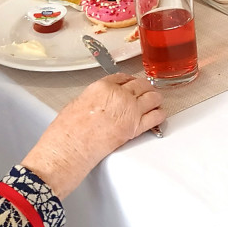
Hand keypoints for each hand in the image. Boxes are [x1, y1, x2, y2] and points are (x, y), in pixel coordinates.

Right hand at [20, 75, 162, 197]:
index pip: (123, 77)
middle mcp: (119, 95)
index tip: (133, 84)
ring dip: (155, 99)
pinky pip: (156, 116)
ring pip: (153, 97)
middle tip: (146, 92)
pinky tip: (158, 115)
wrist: (70, 149)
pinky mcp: (135, 127)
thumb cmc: (67, 131)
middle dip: (145, 88)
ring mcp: (130, 110)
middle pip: (141, 85)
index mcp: (103, 87)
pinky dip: (159, 115)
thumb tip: (104, 99)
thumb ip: (96, 97)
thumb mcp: (78, 102)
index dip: (131, 81)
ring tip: (155, 102)